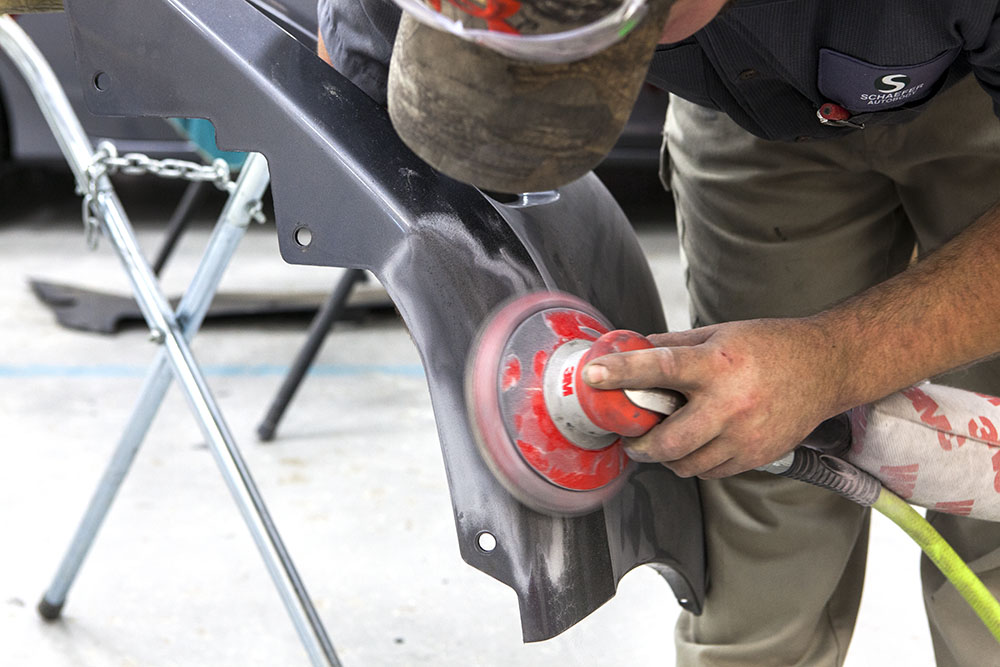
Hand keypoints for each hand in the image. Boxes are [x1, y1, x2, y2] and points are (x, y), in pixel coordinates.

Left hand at [582, 318, 847, 478]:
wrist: (826, 368)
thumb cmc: (771, 347)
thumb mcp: (719, 333)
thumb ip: (675, 344)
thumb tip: (634, 348)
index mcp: (716, 365)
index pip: (660, 368)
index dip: (622, 372)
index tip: (593, 375)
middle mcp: (729, 404)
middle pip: (668, 441)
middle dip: (640, 445)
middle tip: (630, 438)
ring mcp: (744, 436)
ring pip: (686, 464)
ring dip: (666, 457)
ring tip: (663, 441)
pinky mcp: (756, 456)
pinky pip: (711, 472)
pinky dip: (695, 463)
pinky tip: (696, 445)